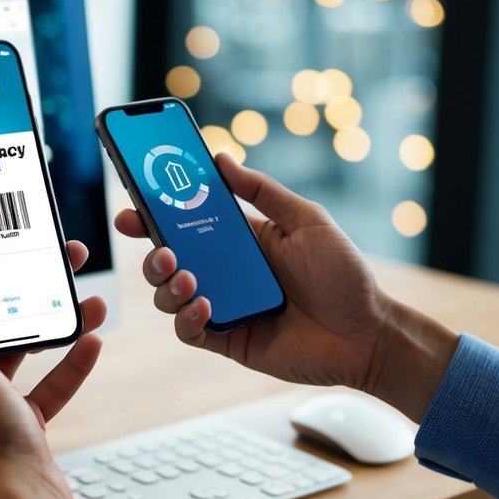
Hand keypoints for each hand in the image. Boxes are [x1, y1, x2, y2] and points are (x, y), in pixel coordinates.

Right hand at [114, 154, 456, 420]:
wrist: (366, 334)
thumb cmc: (344, 276)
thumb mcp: (306, 220)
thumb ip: (262, 191)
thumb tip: (221, 158)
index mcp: (239, 239)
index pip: (185, 221)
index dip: (154, 214)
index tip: (132, 205)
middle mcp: (224, 272)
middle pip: (167, 259)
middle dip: (153, 252)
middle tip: (164, 250)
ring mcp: (222, 306)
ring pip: (168, 295)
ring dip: (167, 285)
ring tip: (190, 279)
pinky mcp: (227, 339)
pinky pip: (188, 330)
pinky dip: (187, 317)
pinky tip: (205, 306)